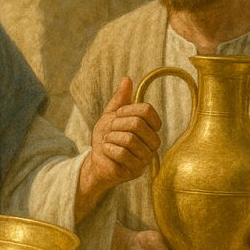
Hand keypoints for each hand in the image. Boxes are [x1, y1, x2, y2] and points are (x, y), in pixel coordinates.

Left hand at [82, 77, 161, 192]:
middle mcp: (153, 143)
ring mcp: (146, 158)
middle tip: (109, 131)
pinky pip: (121, 154)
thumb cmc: (106, 139)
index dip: (128, 109)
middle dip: (116, 125)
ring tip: (107, 142)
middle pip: (137, 124)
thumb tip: (127, 79)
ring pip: (129, 139)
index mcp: (151, 128)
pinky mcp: (135, 170)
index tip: (117, 115)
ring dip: (110, 138)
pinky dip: (108, 149)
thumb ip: (120, 100)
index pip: (147, 110)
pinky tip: (106, 151)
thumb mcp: (110, 116)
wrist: (96, 161)